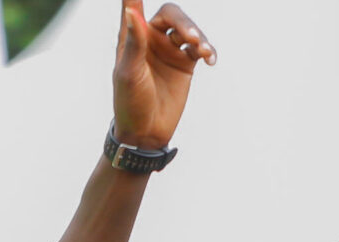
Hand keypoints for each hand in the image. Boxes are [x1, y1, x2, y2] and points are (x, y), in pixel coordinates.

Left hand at [112, 3, 215, 149]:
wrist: (145, 133)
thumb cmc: (129, 103)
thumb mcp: (128, 73)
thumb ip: (134, 42)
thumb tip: (131, 12)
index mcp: (132, 39)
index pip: (135, 9)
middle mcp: (152, 40)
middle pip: (172, 16)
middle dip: (184, 23)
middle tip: (190, 37)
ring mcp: (170, 51)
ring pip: (189, 30)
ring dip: (198, 36)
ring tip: (202, 51)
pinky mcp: (185, 64)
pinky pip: (200, 48)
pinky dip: (208, 50)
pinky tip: (210, 58)